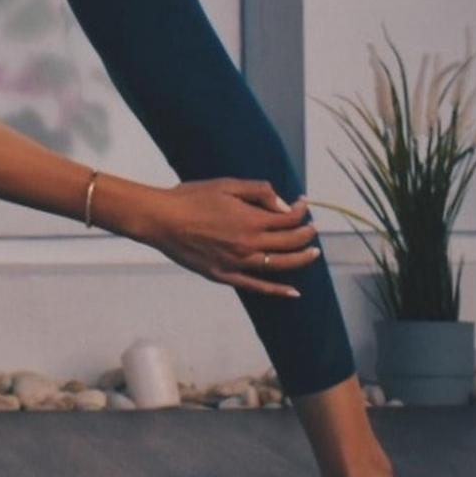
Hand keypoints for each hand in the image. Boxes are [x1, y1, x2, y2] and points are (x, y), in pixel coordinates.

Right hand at [119, 177, 318, 297]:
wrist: (162, 220)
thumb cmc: (191, 198)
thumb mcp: (227, 184)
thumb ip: (259, 192)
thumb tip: (284, 205)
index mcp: (251, 220)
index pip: (289, 218)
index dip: (301, 210)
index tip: (303, 204)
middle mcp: (250, 244)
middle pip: (290, 242)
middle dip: (306, 234)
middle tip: (312, 228)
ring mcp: (238, 263)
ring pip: (280, 265)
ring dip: (301, 259)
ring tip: (313, 253)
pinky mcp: (224, 276)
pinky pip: (257, 286)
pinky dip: (277, 290)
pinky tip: (294, 292)